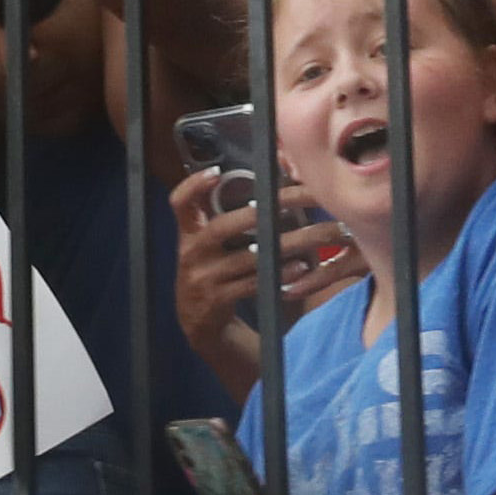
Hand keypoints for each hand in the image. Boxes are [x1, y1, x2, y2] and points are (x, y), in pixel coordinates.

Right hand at [172, 173, 353, 399]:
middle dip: (261, 211)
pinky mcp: (217, 301)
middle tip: (297, 200)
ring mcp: (203, 279)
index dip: (193, 186)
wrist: (197, 322)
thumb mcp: (207, 245)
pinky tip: (302, 268)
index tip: (216, 172)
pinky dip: (280, 275)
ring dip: (286, 246)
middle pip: (222, 227)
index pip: (179, 203)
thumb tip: (266, 185)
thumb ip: (224, 218)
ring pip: (249, 258)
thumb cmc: (213, 271)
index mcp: (188, 234)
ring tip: (316, 236)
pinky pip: (253, 284)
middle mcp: (191, 254)